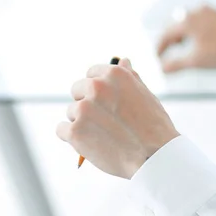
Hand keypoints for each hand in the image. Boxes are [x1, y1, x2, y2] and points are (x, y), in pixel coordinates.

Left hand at [56, 58, 179, 178]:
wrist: (154, 156)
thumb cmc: (153, 125)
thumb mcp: (145, 94)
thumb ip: (130, 77)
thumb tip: (123, 60)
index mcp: (115, 74)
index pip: (92, 73)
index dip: (97, 88)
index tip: (104, 102)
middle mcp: (97, 86)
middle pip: (77, 89)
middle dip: (86, 103)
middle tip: (103, 120)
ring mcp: (84, 108)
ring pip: (71, 111)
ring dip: (81, 122)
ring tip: (103, 135)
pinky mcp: (74, 131)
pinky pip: (61, 130)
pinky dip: (72, 138)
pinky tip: (90, 143)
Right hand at [157, 5, 215, 72]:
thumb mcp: (197, 60)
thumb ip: (176, 64)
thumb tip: (162, 68)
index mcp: (187, 21)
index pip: (166, 33)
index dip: (160, 47)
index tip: (157, 57)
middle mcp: (195, 11)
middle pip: (175, 25)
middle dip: (170, 39)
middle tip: (167, 52)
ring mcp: (207, 10)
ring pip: (187, 20)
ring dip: (182, 33)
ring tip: (182, 46)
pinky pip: (198, 19)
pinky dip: (193, 28)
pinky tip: (198, 39)